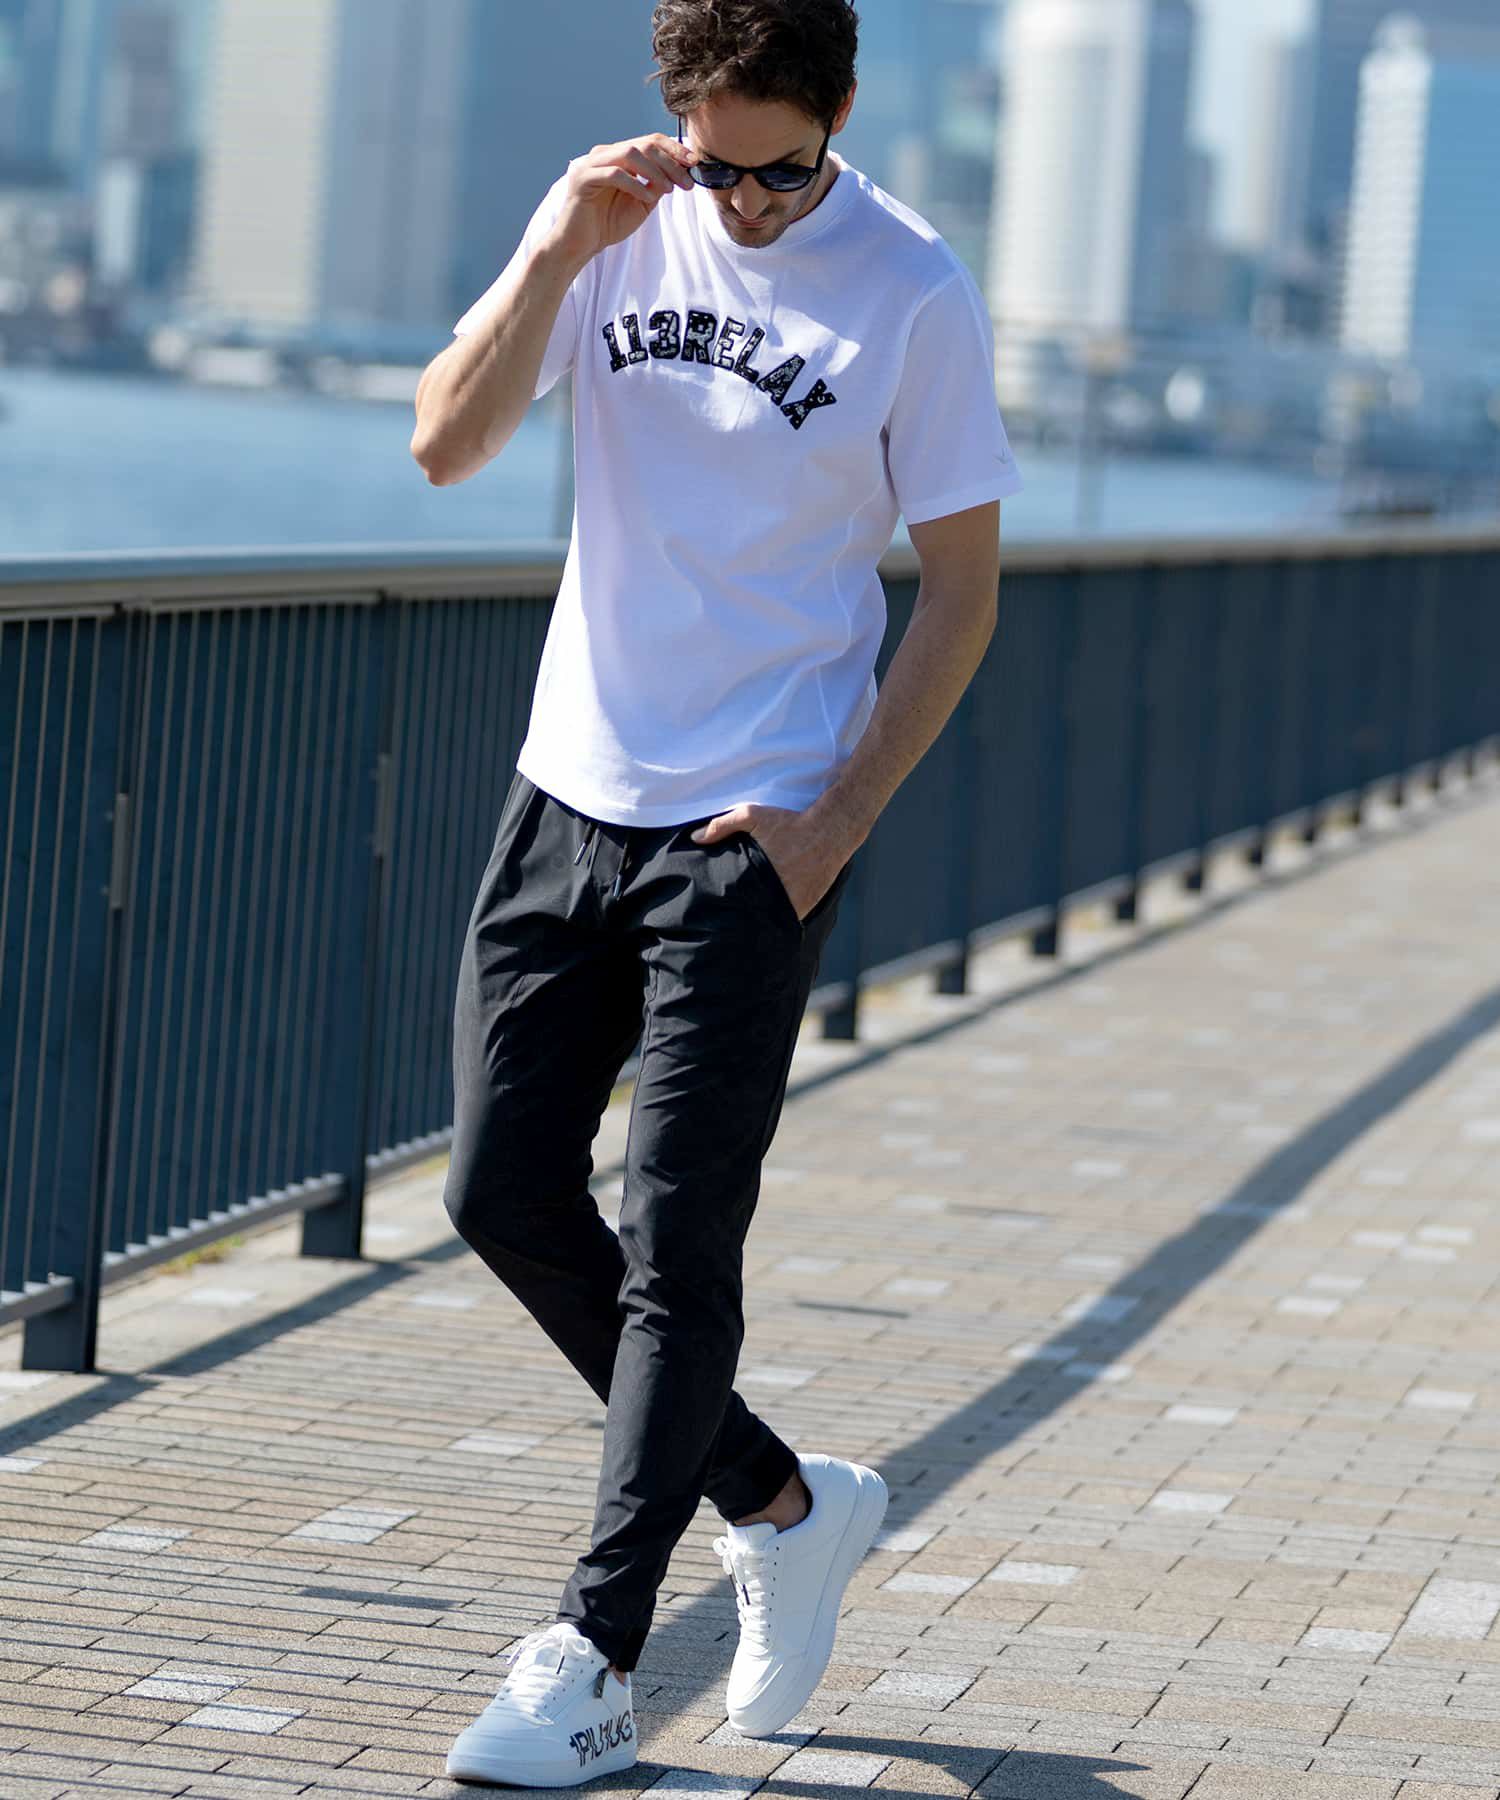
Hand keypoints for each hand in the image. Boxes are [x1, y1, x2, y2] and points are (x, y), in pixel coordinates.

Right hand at [546, 133, 697, 265]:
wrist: (581, 245)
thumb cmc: (608, 224)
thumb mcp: (641, 203)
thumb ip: (656, 185)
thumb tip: (680, 171)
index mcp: (617, 156)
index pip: (649, 141)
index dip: (674, 149)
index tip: (694, 163)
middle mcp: (604, 154)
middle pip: (643, 144)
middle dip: (670, 162)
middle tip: (686, 182)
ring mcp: (591, 163)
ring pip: (630, 153)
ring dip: (655, 171)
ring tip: (669, 190)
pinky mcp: (583, 178)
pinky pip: (614, 173)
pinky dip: (635, 184)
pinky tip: (647, 198)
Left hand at [690, 804, 840, 922]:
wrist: (830, 830)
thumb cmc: (789, 822)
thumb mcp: (753, 815)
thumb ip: (722, 825)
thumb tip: (695, 838)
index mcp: (758, 876)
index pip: (734, 901)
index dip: (723, 908)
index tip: (712, 911)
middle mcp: (775, 894)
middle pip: (749, 915)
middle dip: (738, 917)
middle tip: (725, 920)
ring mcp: (792, 904)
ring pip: (767, 921)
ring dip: (757, 921)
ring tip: (744, 922)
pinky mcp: (805, 907)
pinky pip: (786, 920)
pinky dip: (777, 920)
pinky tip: (766, 918)